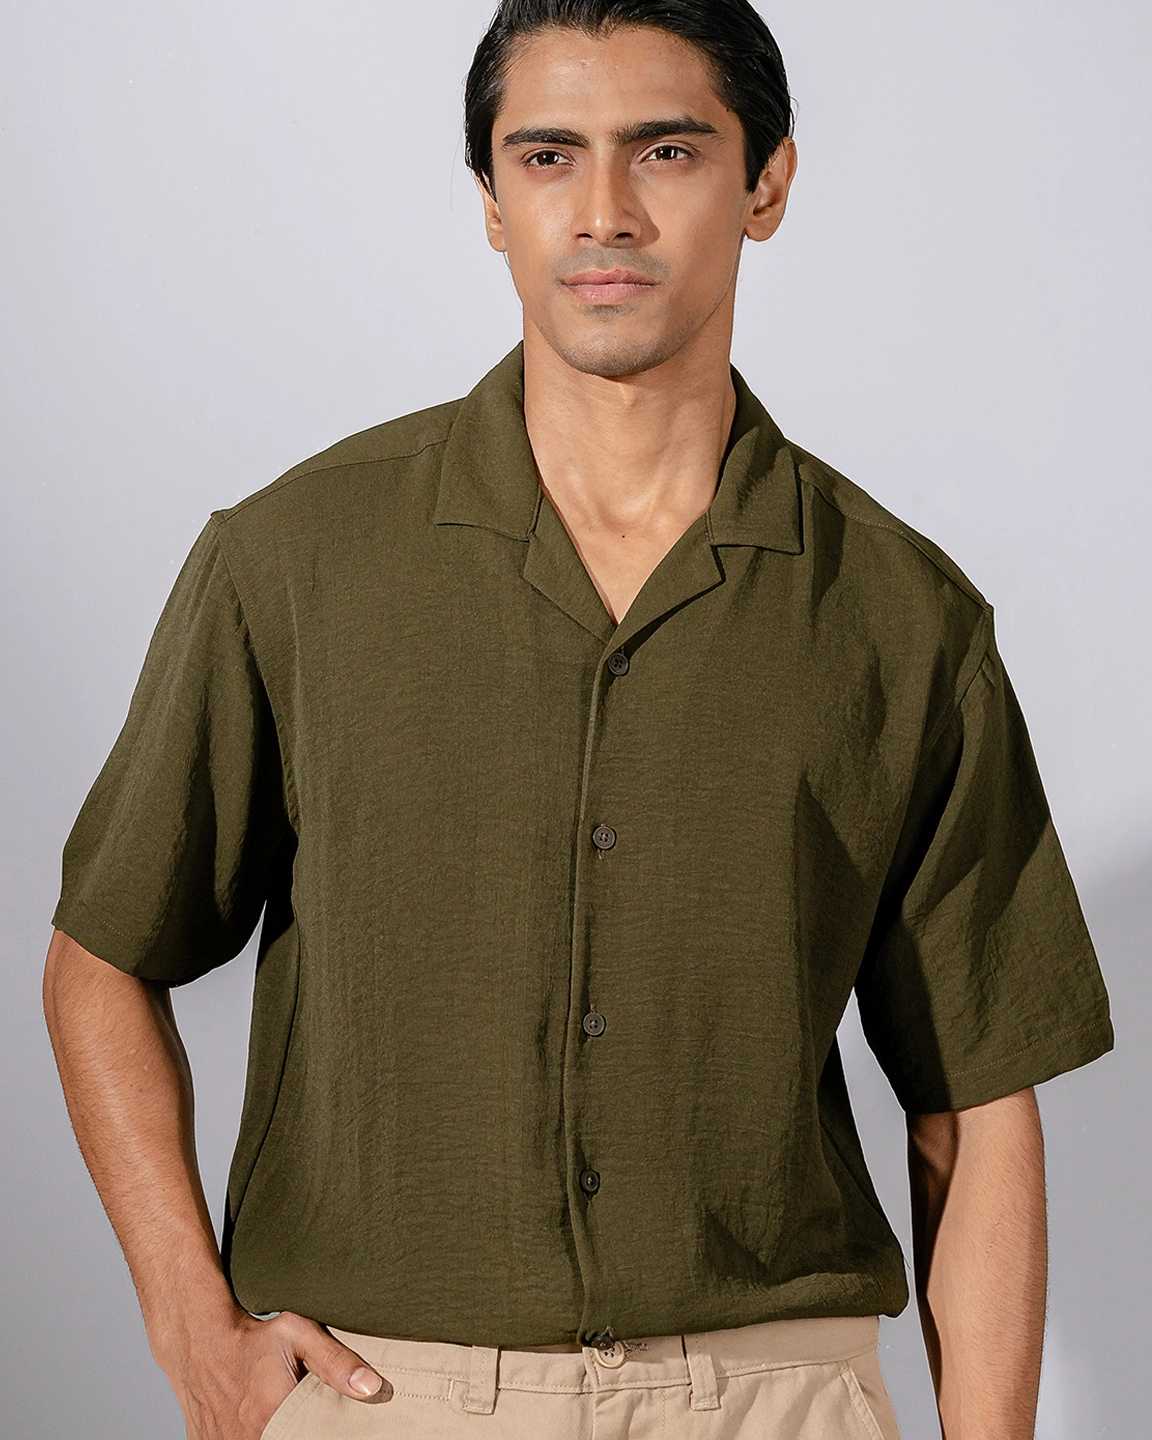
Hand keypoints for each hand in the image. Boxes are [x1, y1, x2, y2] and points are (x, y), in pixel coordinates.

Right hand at [160, 1307, 390, 1439]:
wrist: (200, 1340)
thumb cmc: (253, 1336)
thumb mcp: (298, 1334)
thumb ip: (336, 1361)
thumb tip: (371, 1387)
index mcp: (272, 1413)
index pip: (309, 1435)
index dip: (319, 1430)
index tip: (327, 1422)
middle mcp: (245, 1436)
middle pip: (287, 1439)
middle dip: (300, 1431)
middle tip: (303, 1415)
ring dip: (274, 1432)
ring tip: (278, 1412)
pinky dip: (251, 1435)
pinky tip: (258, 1420)